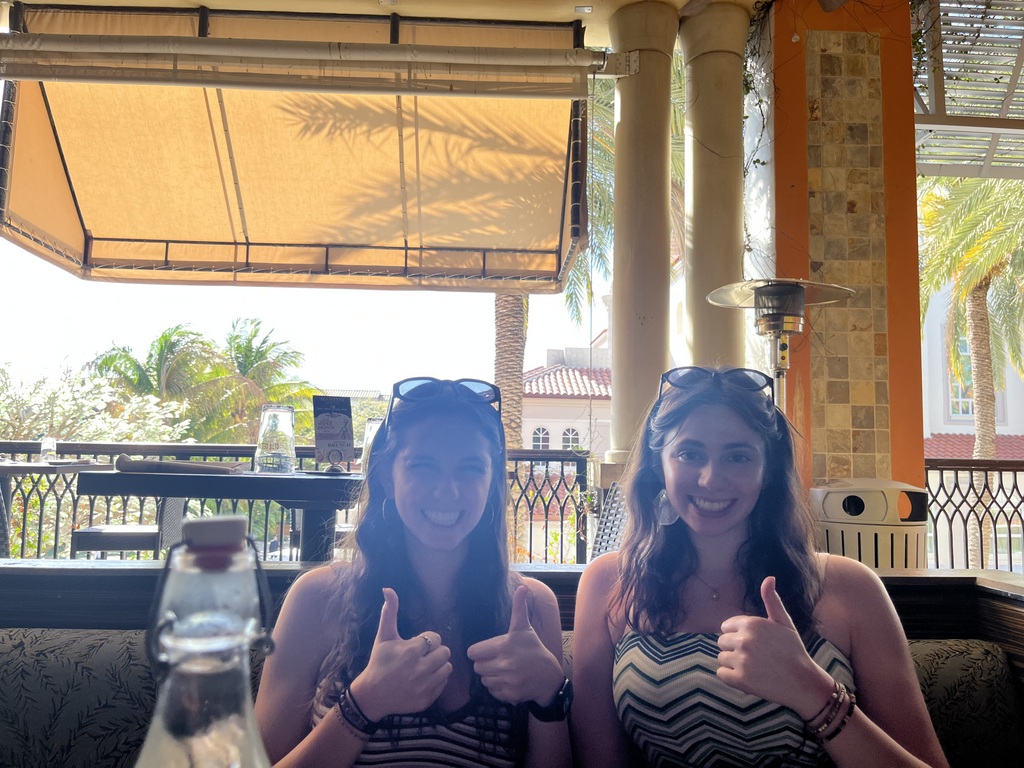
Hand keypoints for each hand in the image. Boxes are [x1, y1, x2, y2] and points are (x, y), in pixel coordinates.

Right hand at [349, 588, 452, 720]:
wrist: (372, 695)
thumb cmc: (379, 662)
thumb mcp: (384, 636)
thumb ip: (389, 612)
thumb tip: (388, 589)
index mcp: (411, 651)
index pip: (435, 638)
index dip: (428, 640)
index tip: (417, 645)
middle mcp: (420, 669)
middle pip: (445, 652)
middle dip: (435, 652)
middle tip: (423, 656)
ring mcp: (424, 686)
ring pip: (448, 668)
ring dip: (438, 665)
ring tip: (425, 666)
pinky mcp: (427, 699)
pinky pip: (443, 684)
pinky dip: (436, 680)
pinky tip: (423, 679)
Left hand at [467, 585, 564, 705]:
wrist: (549, 677)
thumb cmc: (534, 649)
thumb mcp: (524, 628)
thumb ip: (519, 608)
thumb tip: (522, 586)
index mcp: (505, 645)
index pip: (473, 652)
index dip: (479, 651)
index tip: (489, 651)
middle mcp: (505, 664)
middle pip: (477, 667)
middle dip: (484, 664)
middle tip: (497, 661)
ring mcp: (507, 681)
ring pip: (484, 680)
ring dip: (491, 676)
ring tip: (504, 671)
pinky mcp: (509, 695)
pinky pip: (492, 692)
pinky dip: (498, 689)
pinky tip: (509, 681)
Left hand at [716, 576, 833, 717]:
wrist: (804, 682)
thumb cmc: (793, 650)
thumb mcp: (784, 622)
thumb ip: (772, 600)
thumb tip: (769, 577)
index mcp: (751, 623)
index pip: (726, 627)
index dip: (738, 636)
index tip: (754, 644)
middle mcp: (744, 640)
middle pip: (722, 642)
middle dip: (734, 649)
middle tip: (755, 657)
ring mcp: (741, 660)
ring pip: (721, 658)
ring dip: (733, 664)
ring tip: (754, 667)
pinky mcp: (739, 679)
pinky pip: (721, 674)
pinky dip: (732, 678)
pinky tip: (749, 678)